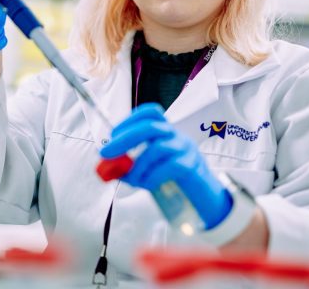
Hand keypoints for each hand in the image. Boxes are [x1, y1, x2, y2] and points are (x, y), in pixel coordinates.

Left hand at [100, 103, 231, 229]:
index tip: (112, 134)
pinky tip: (148, 184)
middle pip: (151, 127)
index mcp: (164, 131)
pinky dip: (153, 176)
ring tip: (132, 179)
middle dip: (124, 139)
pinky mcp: (192, 165)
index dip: (129, 120)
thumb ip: (128, 165)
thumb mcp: (147, 169)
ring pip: (158, 148)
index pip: (150, 112)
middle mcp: (176, 135)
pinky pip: (170, 166)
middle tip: (106, 154)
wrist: (202, 196)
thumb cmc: (171, 178)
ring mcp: (186, 149)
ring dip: (138, 165)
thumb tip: (106, 166)